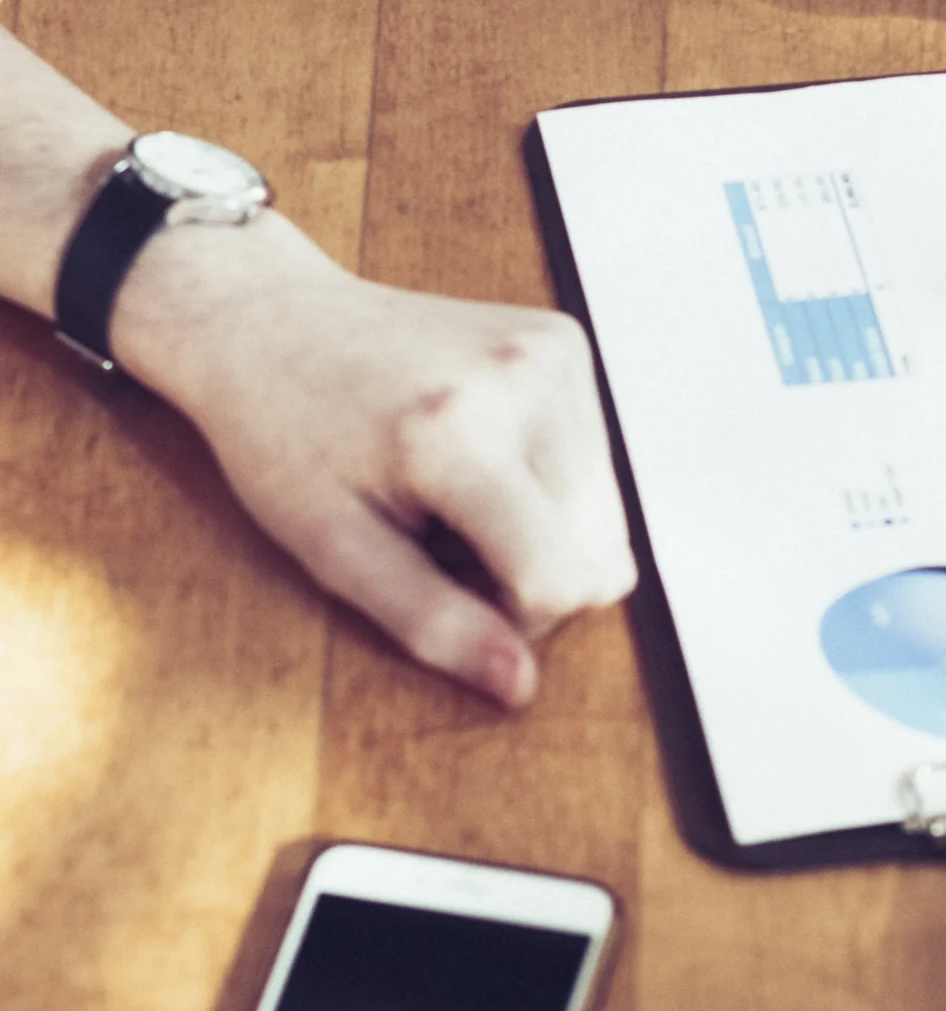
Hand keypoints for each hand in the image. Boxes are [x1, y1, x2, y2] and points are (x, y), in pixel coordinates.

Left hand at [116, 215, 636, 707]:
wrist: (270, 322)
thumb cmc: (284, 437)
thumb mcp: (333, 548)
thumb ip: (430, 621)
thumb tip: (519, 687)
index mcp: (459, 434)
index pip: (561, 579)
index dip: (511, 618)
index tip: (443, 590)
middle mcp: (525, 380)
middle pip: (601, 555)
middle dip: (533, 576)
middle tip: (444, 545)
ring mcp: (554, 353)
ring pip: (609, 516)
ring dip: (544, 530)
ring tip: (459, 499)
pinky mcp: (565, 342)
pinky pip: (597, 461)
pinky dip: (548, 483)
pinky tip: (480, 458)